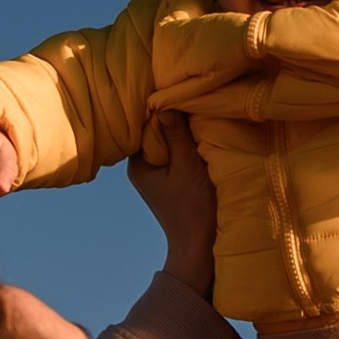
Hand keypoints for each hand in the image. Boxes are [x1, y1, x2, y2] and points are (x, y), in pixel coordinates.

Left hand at [126, 111, 216, 300]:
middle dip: (171, 117)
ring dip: (182, 130)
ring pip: (167, 140)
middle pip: (154, 130)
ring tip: (197, 116)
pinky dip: (188, 143)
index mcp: (138, 165)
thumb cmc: (193, 209)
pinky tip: (201, 136)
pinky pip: (177, 152)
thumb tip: (164, 103)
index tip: (176, 91)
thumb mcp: (187, 167)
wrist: (201, 247)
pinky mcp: (173, 178)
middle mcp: (143, 167)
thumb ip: (176, 135)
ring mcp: (158, 174)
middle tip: (190, 99)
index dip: (159, 106)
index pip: (142, 124)